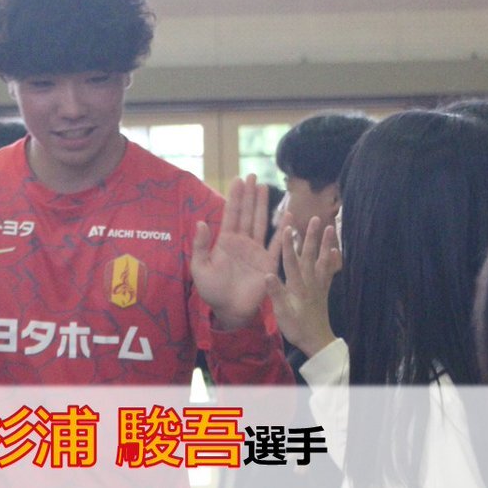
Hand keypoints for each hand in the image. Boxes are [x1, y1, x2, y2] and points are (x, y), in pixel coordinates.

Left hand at [191, 174, 280, 329]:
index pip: (231, 214)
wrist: (229, 311)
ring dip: (263, 206)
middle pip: (247, 213)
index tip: (238, 179)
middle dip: (250, 195)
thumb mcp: (200, 268)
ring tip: (265, 187)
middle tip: (253, 175)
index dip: (235, 197)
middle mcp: (242, 242)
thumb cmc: (212, 291)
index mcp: (225, 241)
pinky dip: (283, 230)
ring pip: (261, 223)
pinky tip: (288, 215)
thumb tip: (200, 222)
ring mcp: (256, 251)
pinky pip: (278, 244)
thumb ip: (200, 246)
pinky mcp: (269, 262)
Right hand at [265, 214, 341, 357]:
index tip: (287, 227)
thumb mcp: (282, 313)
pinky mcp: (324, 290)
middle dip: (311, 237)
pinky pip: (329, 272)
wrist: (317, 341)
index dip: (288, 244)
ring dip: (326, 243)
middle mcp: (309, 282)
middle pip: (310, 255)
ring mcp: (319, 285)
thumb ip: (276, 293)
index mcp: (297, 286)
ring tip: (330, 228)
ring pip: (322, 260)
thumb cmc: (297, 327)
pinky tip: (335, 251)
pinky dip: (333, 261)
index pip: (290, 261)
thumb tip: (267, 274)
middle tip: (315, 219)